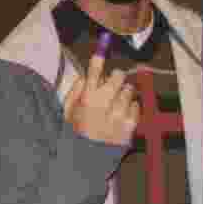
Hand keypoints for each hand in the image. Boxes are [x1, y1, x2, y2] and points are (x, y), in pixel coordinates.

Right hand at [64, 31, 138, 145]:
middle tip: (112, 84)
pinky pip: (136, 106)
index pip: (94, 71)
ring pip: (129, 90)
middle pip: (119, 76)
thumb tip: (86, 75)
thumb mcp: (65, 112)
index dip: (99, 55)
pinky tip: (120, 114)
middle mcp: (103, 105)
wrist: (85, 162)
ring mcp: (118, 116)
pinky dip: (130, 107)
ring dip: (123, 93)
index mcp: (85, 100)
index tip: (104, 41)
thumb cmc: (73, 134)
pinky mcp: (129, 126)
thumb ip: (74, 91)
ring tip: (115, 104)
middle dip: (116, 77)